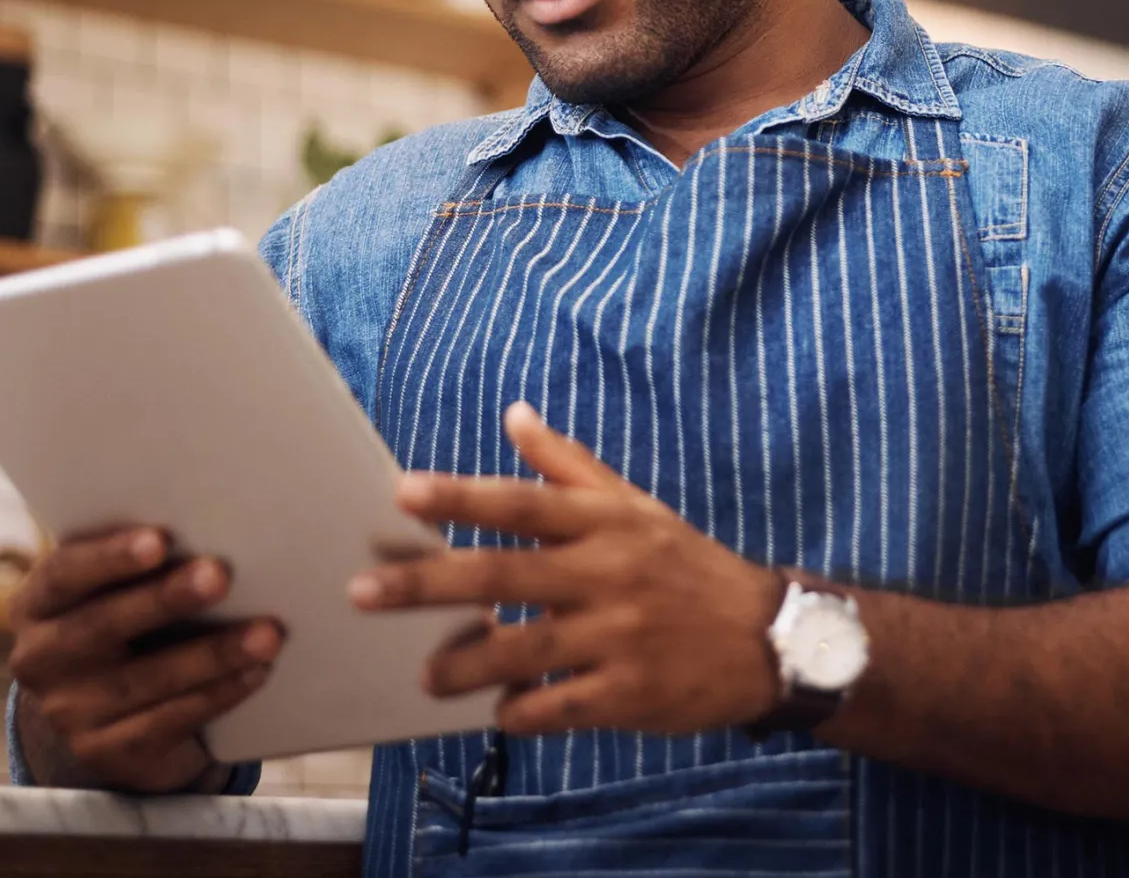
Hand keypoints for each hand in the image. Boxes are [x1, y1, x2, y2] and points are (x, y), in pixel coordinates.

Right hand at [7, 527, 282, 792]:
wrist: (101, 715)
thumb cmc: (122, 622)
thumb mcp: (110, 592)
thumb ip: (138, 565)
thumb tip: (217, 526)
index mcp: (38, 604)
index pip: (64, 574)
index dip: (109, 557)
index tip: (159, 540)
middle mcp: (41, 659)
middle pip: (103, 625)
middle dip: (165, 599)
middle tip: (220, 575)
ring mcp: (69, 712)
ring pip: (144, 681)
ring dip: (212, 655)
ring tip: (267, 634)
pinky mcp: (105, 752)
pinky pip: (167, 722)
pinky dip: (218, 694)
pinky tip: (256, 673)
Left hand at [348, 402, 781, 736]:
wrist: (766, 636)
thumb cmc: (684, 565)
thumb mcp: (635, 506)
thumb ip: (569, 464)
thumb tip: (513, 414)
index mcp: (604, 522)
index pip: (522, 503)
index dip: (462, 497)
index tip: (403, 491)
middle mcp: (608, 574)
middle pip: (505, 575)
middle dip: (429, 583)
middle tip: (363, 590)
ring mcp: (620, 636)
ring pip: (526, 649)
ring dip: (467, 662)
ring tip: (424, 675)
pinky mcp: (631, 694)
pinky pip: (564, 706)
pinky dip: (526, 711)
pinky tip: (498, 713)